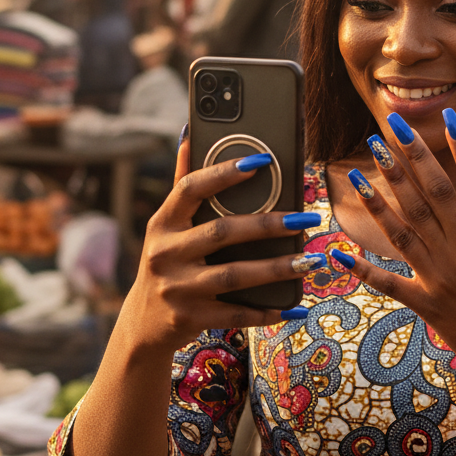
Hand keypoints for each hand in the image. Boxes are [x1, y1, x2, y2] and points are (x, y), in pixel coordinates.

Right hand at [119, 141, 323, 354]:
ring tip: (311, 260)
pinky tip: (294, 306)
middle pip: (221, 233)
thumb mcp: (167, 225)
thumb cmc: (167, 262)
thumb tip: (190, 132)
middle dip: (268, 225)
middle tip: (306, 218)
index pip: (191, 189)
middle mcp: (164, 254)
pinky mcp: (189, 318)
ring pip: (233, 276)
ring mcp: (176, 288)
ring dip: (276, 268)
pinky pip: (235, 314)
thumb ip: (183, 182)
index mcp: (162, 223)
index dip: (224, 173)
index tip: (262, 162)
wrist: (143, 323)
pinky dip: (266, 311)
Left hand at [334, 110, 455, 386]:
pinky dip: (364, 269)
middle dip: (409, 159)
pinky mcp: (425, 302)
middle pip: (432, 196)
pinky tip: (339, 253)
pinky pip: (389, 283)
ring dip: (379, 200)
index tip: (447, 118)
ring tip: (358, 172)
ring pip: (404, 230)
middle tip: (388, 128)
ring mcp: (441, 277)